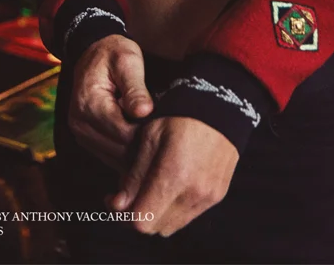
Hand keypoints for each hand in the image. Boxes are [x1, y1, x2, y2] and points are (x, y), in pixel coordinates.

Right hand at [69, 34, 153, 170]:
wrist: (92, 51)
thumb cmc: (113, 53)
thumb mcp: (128, 61)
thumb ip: (135, 88)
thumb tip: (144, 112)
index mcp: (89, 103)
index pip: (123, 133)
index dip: (146, 132)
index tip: (164, 124)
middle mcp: (80, 123)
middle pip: (119, 149)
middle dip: (142, 142)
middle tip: (162, 130)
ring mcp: (80, 132)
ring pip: (114, 156)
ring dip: (134, 149)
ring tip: (151, 133)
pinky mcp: (85, 137)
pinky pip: (109, 154)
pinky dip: (125, 150)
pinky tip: (138, 137)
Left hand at [106, 116, 238, 236]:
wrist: (218, 105)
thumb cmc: (179, 115)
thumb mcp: (149, 137)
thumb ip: (133, 176)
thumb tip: (118, 206)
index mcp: (174, 175)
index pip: (142, 221)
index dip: (124, 213)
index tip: (115, 198)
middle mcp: (193, 192)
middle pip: (155, 228)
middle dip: (137, 214)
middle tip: (130, 192)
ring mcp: (208, 196)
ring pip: (171, 226)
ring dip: (156, 214)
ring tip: (150, 188)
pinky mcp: (217, 196)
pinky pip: (188, 216)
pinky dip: (173, 209)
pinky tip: (170, 186)